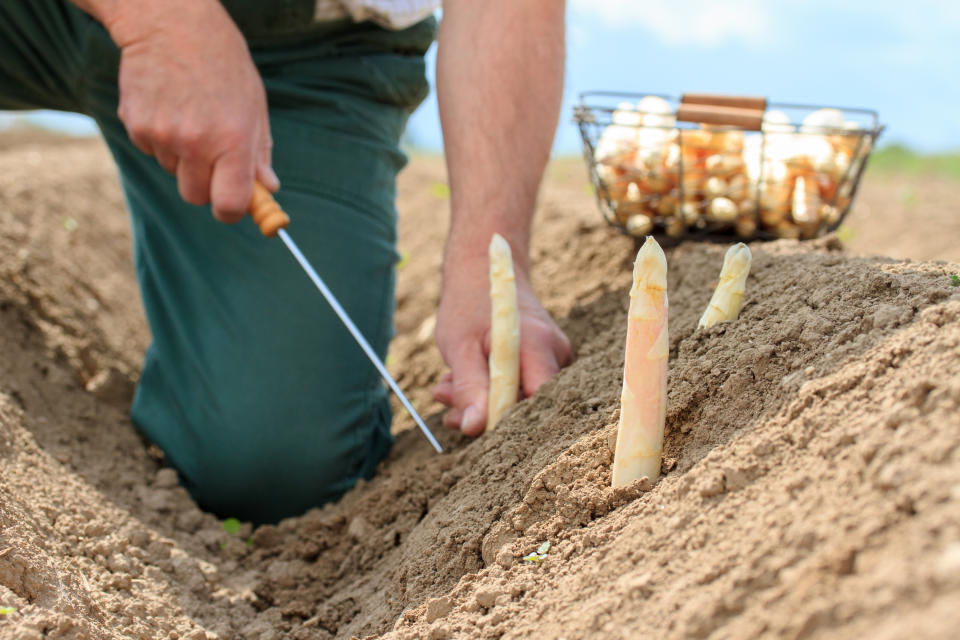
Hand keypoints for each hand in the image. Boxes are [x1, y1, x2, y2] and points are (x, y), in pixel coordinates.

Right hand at [107, 0, 277, 220]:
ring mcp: (162, 135)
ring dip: (183, 157)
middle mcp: (196, 142)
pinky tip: (169, 105)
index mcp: (233, 140)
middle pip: (195, 196)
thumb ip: (259, 151)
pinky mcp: (135, 124)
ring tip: (190, 114)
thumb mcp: (254, 104)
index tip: (233, 206)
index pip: (229, 204)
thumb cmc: (222, 63)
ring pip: (173, 171)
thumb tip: (267, 189)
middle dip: (206, 186)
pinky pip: (152, 150)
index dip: (232, 211)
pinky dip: (160, 138)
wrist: (171, 21)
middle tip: (212, 157)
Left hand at [432, 254, 571, 435]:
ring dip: (480, 399)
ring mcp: (555, 358)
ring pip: (520, 398)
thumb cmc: (470, 305)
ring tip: (446, 386)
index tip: (469, 421)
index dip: (506, 419)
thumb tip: (474, 428)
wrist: (485, 272)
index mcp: (539, 346)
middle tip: (444, 399)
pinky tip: (464, 381)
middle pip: (528, 403)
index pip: (536, 401)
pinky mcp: (545, 364)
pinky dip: (489, 390)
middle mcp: (557, 353)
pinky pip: (520, 389)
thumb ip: (469, 387)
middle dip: (483, 410)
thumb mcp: (460, 347)